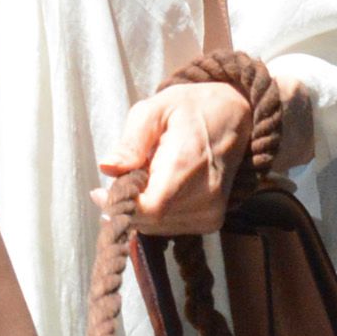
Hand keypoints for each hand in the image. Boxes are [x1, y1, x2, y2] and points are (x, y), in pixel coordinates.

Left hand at [108, 80, 253, 234]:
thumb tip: (107, 169)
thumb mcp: (155, 110)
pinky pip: (171, 227)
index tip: (100, 192)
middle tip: (124, 178)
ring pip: (157, 227)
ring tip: (148, 177)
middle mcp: (204, 195)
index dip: (121, 205)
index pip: (149, 208)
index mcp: (187, 165)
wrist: (236, 117)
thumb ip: (130, 141)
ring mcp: (211, 212)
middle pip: (149, 221)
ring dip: (142, 208)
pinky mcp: (213, 221)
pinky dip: (158, 212)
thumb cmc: (192, 108)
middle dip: (128, 204)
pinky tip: (162, 188)